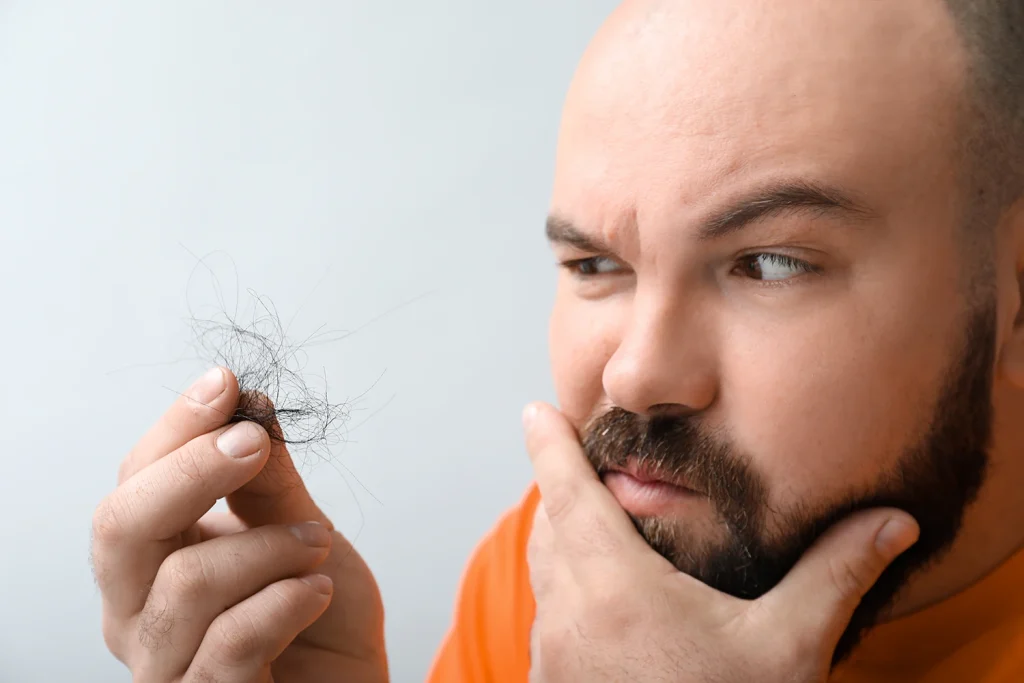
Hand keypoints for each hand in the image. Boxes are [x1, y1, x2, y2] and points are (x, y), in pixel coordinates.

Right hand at [92, 367, 387, 682]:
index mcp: (152, 559)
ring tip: (319, 545)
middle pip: (120, 526)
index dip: (177, 429)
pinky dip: (283, 604)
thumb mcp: (302, 532)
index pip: (136, 481)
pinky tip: (317, 592)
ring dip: (270, 548)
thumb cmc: (321, 616)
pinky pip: (230, 645)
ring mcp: (163, 664)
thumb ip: (269, 481)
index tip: (225, 385)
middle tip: (253, 444)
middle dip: (192, 470)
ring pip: (187, 581)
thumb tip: (249, 405)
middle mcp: (137, 610)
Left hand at [523, 401, 919, 682]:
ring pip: (546, 575)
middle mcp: (571, 617)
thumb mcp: (788, 649)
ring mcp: (554, 657)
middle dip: (561, 489)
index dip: (549, 446)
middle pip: (549, 527)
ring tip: (589, 522)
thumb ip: (833, 575)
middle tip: (579, 462)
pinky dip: (566, 590)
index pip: (567, 494)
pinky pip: (550, 619)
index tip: (535, 410)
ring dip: (562, 540)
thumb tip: (892, 521)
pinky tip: (602, 604)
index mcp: (616, 589)